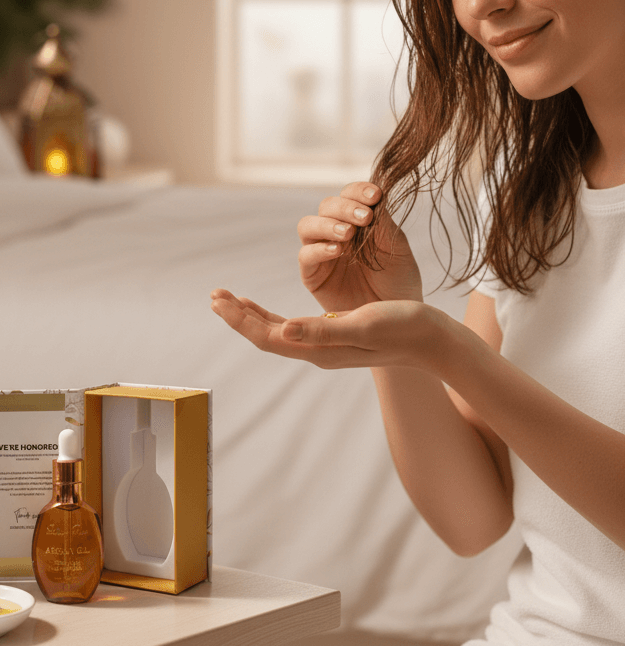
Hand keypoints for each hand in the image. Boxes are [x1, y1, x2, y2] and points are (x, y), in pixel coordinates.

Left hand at [209, 289, 443, 370]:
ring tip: (229, 299)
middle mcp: (317, 350)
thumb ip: (324, 329)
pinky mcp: (334, 334)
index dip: (241, 320)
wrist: (431, 340)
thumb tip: (283, 331)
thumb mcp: (363, 324)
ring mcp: (325, 344)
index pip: (269, 337)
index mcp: (320, 349)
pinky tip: (264, 308)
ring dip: (251, 315)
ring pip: (277, 331)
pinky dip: (272, 315)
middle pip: (267, 335)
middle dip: (239, 316)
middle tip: (214, 296)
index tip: (219, 300)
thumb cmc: (402, 328)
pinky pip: (292, 327)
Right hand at [298, 182, 422, 312]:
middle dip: (345, 207)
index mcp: (358, 221)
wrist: (396, 321)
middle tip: (365, 217)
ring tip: (348, 233)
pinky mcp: (312, 275)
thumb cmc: (398, 283)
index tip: (376, 196)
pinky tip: (338, 251)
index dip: (358, 191)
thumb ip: (382, 224)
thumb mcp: (396, 249)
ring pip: (308, 226)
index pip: (350, 195)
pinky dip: (319, 249)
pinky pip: (305, 256)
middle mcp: (335, 233)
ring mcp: (321, 253)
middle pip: (326, 206)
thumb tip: (374, 198)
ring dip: (327, 225)